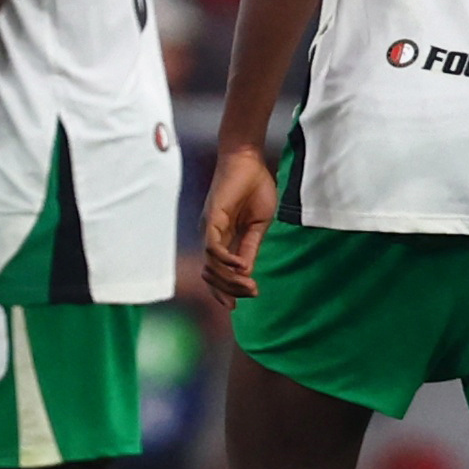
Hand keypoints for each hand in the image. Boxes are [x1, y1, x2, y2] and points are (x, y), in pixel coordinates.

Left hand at [200, 146, 276, 305]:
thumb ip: (250, 247)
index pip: (218, 272)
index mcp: (224, 238)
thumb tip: (246, 272)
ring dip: (229, 279)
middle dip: (229, 290)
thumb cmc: (255, 188)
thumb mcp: (258, 225)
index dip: (224, 291)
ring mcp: (210, 227)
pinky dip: (226, 260)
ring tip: (249, 285)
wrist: (249, 162)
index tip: (237, 307)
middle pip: (212, 273)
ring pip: (211, 264)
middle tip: (249, 295)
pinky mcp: (212, 218)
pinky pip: (213, 246)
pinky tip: (241, 266)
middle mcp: (212, 236)